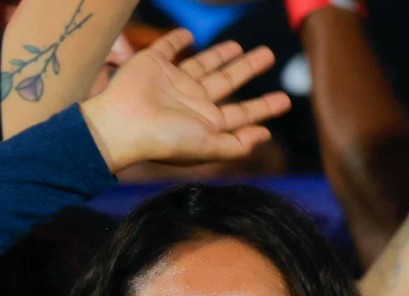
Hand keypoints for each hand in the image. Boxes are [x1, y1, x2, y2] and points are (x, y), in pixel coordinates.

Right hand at [79, 31, 290, 174]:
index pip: (243, 113)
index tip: (285, 100)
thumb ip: (236, 144)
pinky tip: (189, 35)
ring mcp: (173, 81)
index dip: (264, 107)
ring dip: (221, 55)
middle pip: (228, 81)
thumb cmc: (165, 139)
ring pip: (204, 63)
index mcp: (207, 122)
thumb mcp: (207, 147)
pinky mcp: (153, 63)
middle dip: (248, 69)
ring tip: (239, 46)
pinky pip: (168, 48)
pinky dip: (177, 40)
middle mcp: (193, 101)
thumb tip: (265, 135)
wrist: (123, 124)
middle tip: (268, 55)